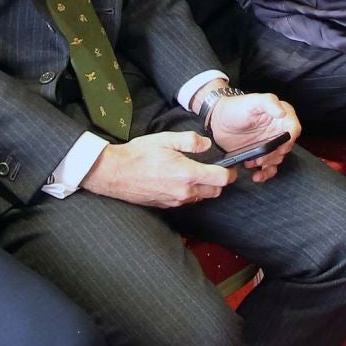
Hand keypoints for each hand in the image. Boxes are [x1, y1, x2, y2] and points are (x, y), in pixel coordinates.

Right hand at [81, 131, 233, 207]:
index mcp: (187, 173)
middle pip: (215, 192)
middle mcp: (184, 191)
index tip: (230, 166)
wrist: (115, 173)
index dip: (230, 172)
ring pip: (201, 197)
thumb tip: (207, 144)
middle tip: (213, 168)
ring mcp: (175, 200)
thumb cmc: (139, 154)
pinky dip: (190, 192)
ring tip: (195, 173)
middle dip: (219, 181)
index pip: (221, 179)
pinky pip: (187, 201)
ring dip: (204, 188)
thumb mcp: (165, 139)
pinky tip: (180, 180)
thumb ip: (190, 141)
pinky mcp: (167, 205)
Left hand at [206, 92, 299, 182]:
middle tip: (261, 156)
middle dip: (274, 154)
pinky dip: (265, 174)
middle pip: (286, 147)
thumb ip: (268, 102)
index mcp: (280, 115)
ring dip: (268, 164)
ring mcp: (269, 143)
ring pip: (278, 159)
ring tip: (254, 162)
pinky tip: (256, 175)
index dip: (289, 139)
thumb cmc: (234, 108)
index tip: (279, 146)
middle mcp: (277, 130)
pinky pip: (269, 167)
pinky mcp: (261, 154)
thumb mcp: (251, 101)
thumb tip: (282, 112)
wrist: (217, 121)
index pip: (293, 128)